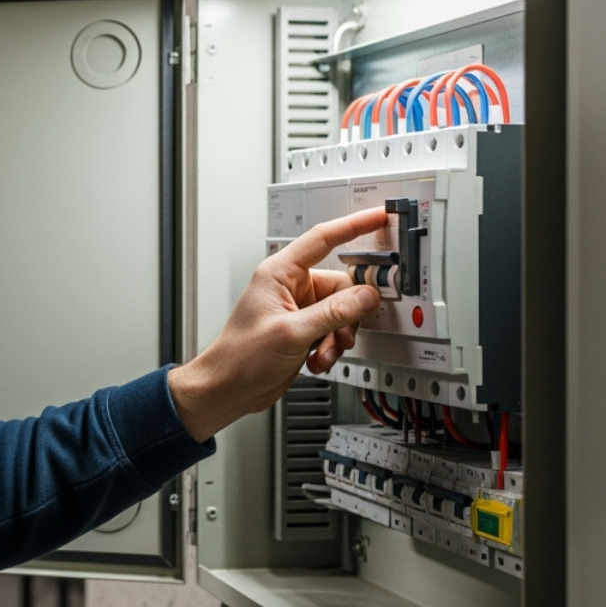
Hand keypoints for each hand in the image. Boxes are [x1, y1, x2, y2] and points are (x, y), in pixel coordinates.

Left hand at [167, 207, 387, 441]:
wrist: (227, 389)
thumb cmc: (240, 357)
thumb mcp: (293, 332)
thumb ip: (334, 313)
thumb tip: (366, 296)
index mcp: (279, 273)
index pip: (323, 239)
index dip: (353, 225)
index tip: (378, 217)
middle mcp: (290, 287)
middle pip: (340, 286)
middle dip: (346, 315)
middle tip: (342, 334)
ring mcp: (298, 309)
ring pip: (341, 312)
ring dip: (337, 336)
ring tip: (321, 353)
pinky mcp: (303, 330)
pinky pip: (333, 330)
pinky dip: (330, 347)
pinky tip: (315, 361)